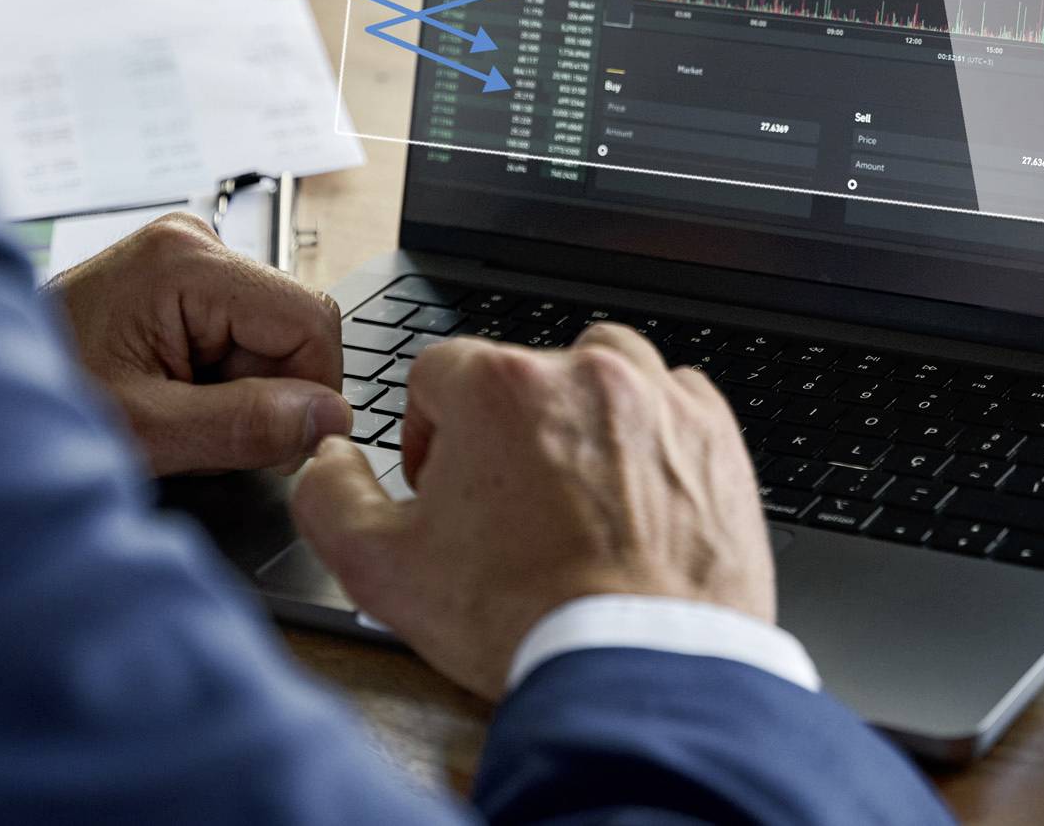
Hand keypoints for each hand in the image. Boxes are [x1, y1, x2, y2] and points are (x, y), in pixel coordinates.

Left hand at [49, 214, 351, 475]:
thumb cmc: (46, 402)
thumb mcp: (150, 431)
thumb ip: (246, 424)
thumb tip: (327, 418)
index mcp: (184, 261)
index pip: (309, 318)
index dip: (312, 390)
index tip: (281, 444)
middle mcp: (191, 241)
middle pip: (292, 326)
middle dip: (266, 390)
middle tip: (197, 424)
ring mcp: (186, 255)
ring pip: (270, 335)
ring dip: (241, 388)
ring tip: (174, 408)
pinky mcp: (180, 277)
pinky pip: (240, 332)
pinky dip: (220, 376)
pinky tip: (173, 391)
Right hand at [288, 323, 773, 699]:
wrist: (643, 671)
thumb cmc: (524, 621)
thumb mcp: (383, 570)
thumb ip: (330, 497)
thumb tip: (327, 459)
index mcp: (498, 387)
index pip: (438, 374)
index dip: (429, 434)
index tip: (443, 485)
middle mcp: (583, 372)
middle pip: (520, 375)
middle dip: (504, 432)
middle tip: (505, 509)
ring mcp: (658, 399)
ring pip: (602, 374)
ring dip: (580, 418)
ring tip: (572, 492)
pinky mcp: (716, 436)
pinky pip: (673, 405)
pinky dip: (650, 437)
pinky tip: (633, 497)